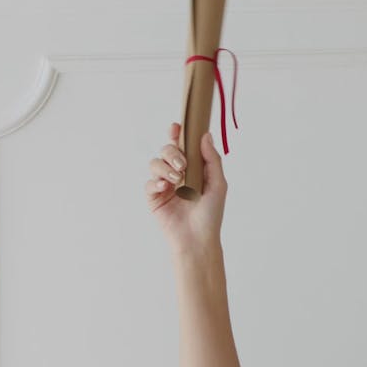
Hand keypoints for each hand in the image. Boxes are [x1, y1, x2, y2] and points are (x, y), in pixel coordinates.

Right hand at [145, 122, 227, 257]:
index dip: (177, 134)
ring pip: (155, 163)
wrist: (198, 239)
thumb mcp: (218, 184)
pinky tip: (165, 187)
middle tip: (183, 165)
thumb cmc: (211, 215)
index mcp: (193, 169)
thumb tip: (205, 135)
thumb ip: (212, 159)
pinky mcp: (154, 199)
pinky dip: (155, 182)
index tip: (176, 127)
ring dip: (164, 167)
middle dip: (172, 152)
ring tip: (176, 180)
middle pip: (166, 150)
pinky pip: (148, 183)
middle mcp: (177, 174)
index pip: (182, 145)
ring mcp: (164, 185)